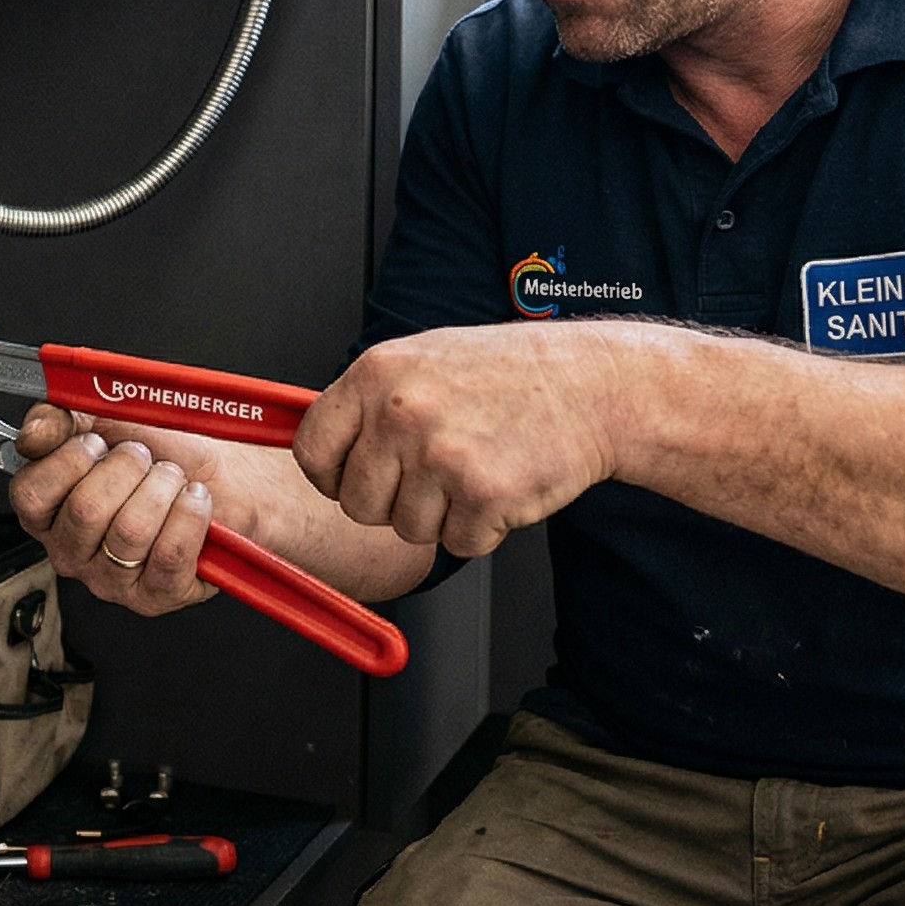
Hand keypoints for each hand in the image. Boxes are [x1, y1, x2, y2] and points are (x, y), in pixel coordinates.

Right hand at [7, 404, 221, 614]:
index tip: (99, 443)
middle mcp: (71, 552)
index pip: (30, 495)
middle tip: (146, 460)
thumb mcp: (105, 420)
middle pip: (85, 511)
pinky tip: (193, 501)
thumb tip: (34, 434)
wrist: (224, 474)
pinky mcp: (156, 596)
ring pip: (130, 532)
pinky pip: (169, 555)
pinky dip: (190, 515)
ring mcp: (111, 580)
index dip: (69, 461)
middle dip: (127, 468)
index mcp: (48, 512)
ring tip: (172, 480)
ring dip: (162, 488)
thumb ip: (59, 419)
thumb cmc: (164, 451)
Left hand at [293, 323, 623, 557]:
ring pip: (406, 530)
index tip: (356, 478)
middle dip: (393, 503)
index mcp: (376, 375)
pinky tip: (502, 485)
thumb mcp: (423, 361)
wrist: (592, 386)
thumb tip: (318, 448)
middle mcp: (400, 414)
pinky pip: (458, 544)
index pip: (312, 452)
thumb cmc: (510, 373)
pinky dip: (482, 528)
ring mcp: (440, 455)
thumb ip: (369, 403)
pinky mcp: (483, 495)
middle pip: (357, 504)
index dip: (332, 477)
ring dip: (441, 515)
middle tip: (436, 473)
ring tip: (476, 468)